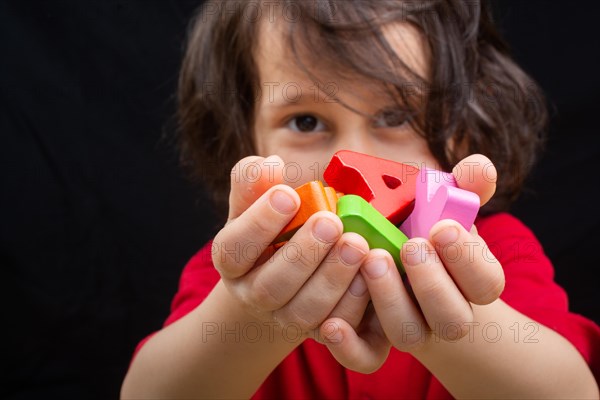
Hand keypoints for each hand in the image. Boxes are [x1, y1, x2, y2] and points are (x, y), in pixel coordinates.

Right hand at [212, 155, 371, 343]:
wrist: (280, 277)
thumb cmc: (270, 230)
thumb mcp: (254, 203)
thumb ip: (255, 182)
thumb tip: (269, 165)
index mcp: (231, 259)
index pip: (235, 247)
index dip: (260, 223)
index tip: (288, 195)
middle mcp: (252, 294)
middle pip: (271, 286)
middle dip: (302, 254)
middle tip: (330, 221)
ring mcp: (284, 318)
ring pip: (304, 311)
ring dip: (332, 279)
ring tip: (356, 244)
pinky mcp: (316, 332)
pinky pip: (334, 327)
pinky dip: (352, 304)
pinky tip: (368, 275)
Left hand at [321, 154, 503, 368]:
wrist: (400, 271)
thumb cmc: (422, 231)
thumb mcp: (442, 205)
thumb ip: (462, 186)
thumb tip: (478, 167)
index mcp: (471, 280)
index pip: (486, 282)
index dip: (467, 259)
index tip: (443, 227)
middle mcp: (445, 312)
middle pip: (452, 318)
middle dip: (432, 282)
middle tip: (410, 246)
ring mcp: (410, 328)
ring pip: (409, 334)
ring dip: (391, 300)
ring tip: (372, 260)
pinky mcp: (373, 340)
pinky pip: (366, 358)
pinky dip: (349, 346)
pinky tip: (330, 323)